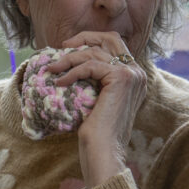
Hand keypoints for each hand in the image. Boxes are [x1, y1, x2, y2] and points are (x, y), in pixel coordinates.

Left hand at [48, 31, 146, 187]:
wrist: (104, 151)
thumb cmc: (97, 132)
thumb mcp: (96, 98)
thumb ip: (95, 79)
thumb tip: (72, 60)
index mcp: (134, 76)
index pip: (115, 44)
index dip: (91, 41)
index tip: (68, 48)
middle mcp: (137, 72)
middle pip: (111, 38)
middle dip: (84, 38)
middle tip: (62, 47)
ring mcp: (132, 74)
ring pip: (95, 53)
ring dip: (69, 58)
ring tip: (51, 69)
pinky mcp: (122, 78)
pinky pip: (90, 65)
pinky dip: (72, 71)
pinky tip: (59, 82)